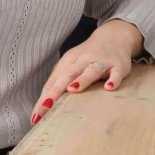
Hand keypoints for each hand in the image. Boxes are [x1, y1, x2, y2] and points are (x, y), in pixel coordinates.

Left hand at [29, 19, 143, 124]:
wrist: (114, 37)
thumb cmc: (87, 57)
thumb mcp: (70, 66)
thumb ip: (56, 85)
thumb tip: (40, 110)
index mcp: (69, 62)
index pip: (54, 81)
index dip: (45, 99)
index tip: (37, 117)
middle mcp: (83, 60)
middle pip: (68, 74)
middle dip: (57, 90)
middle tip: (46, 106)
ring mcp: (102, 61)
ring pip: (91, 70)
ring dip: (82, 79)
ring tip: (73, 89)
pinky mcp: (118, 65)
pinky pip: (116, 73)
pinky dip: (113, 79)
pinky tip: (109, 87)